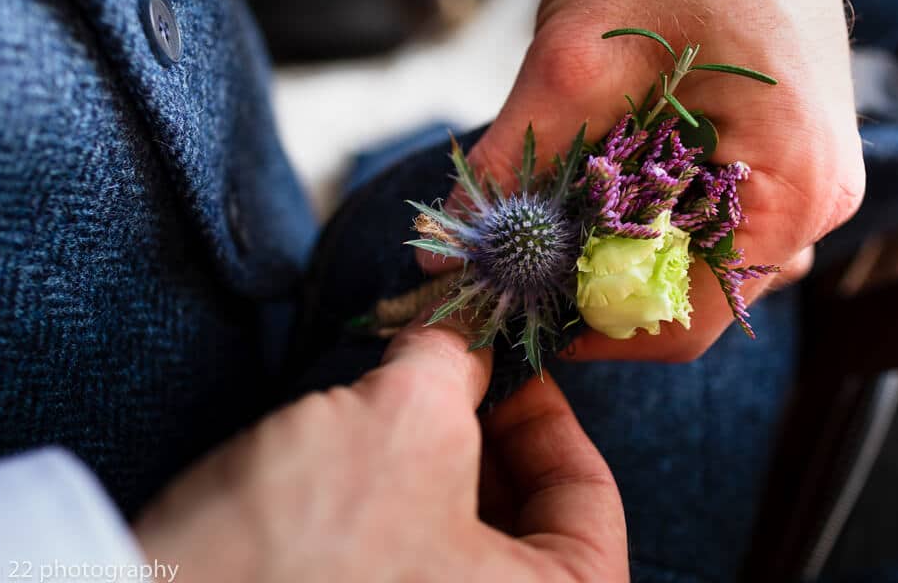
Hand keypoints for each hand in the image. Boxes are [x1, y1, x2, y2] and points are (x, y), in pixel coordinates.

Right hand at [133, 314, 626, 581]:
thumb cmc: (307, 550)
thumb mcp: (405, 420)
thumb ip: (454, 362)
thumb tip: (463, 338)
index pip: (591, 500)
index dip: (549, 414)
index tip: (504, 367)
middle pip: (524, 517)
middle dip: (477, 431)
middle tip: (438, 371)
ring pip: (454, 535)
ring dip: (425, 461)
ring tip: (380, 408)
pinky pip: (399, 559)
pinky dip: (385, 501)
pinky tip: (341, 458)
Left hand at [422, 0, 863, 361]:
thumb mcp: (573, 58)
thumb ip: (509, 165)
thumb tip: (444, 256)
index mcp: (791, 182)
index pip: (681, 318)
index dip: (586, 326)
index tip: (514, 309)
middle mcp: (815, 193)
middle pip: (688, 292)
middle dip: (594, 282)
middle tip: (516, 261)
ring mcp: (804, 170)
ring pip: (694, 255)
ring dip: (614, 246)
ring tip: (548, 213)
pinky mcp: (780, 146)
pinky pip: (707, 212)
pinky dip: (643, 211)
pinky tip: (595, 178)